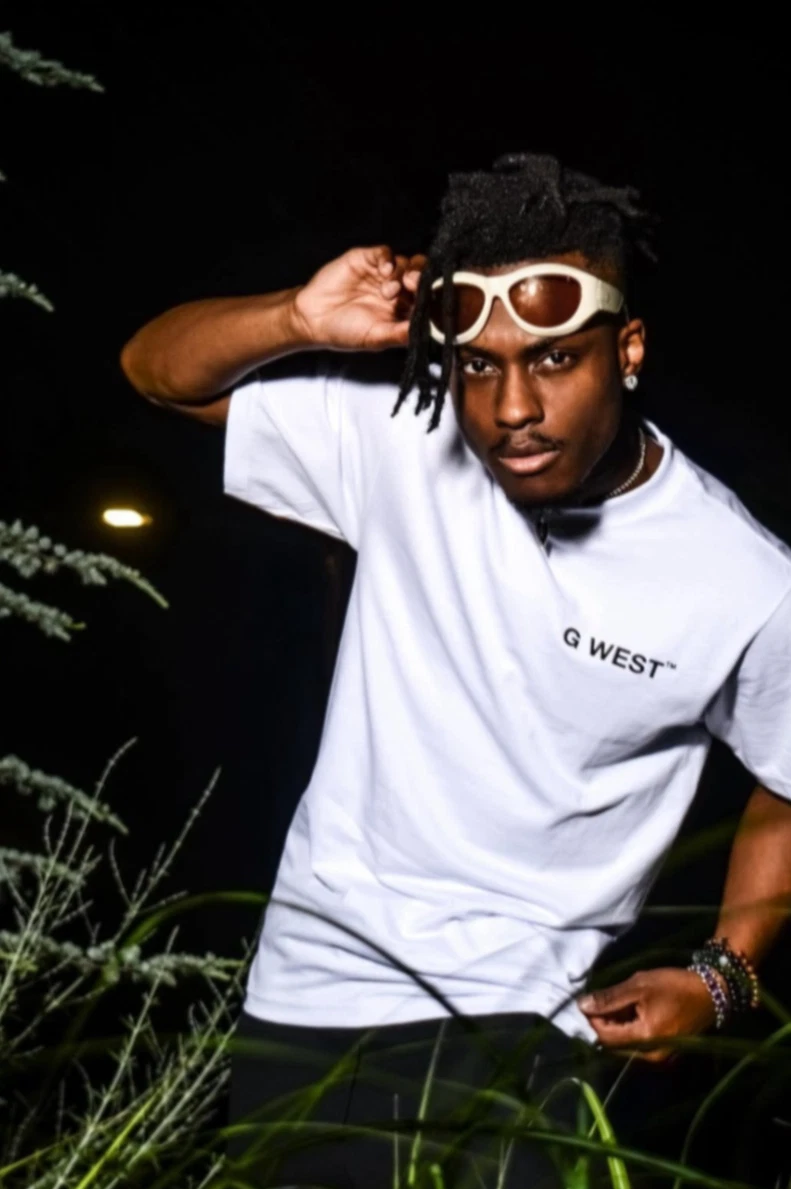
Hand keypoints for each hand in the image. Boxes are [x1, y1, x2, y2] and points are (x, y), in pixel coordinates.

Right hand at [290, 246, 426, 351]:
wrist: (313, 318)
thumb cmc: (345, 332)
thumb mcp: (376, 338)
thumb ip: (400, 334)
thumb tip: (427, 332)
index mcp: (403, 309)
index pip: (426, 297)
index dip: (431, 296)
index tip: (430, 299)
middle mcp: (397, 290)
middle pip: (420, 276)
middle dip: (421, 278)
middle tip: (413, 285)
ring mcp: (382, 273)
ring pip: (406, 263)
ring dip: (402, 273)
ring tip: (388, 289)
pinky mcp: (367, 259)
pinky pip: (385, 253)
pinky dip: (387, 259)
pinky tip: (383, 270)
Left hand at [577, 968, 719, 1062]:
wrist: (711, 993)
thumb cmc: (674, 986)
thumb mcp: (639, 986)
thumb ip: (609, 998)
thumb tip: (582, 1005)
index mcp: (644, 1040)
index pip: (605, 1036)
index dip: (592, 1019)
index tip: (589, 1000)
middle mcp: (650, 1056)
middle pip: (613, 1044)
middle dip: (604, 1023)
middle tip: (604, 999)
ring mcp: (658, 1057)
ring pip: (624, 1045)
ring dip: (616, 1026)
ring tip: (620, 1002)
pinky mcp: (664, 1052)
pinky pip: (638, 1044)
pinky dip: (630, 1029)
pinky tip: (632, 1011)